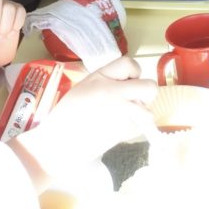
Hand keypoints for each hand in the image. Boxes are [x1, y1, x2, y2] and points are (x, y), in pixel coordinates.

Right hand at [15, 56, 158, 181]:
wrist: (59, 144)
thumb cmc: (68, 116)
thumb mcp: (85, 87)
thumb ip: (108, 81)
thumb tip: (130, 83)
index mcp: (100, 77)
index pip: (130, 64)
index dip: (133, 73)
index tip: (126, 82)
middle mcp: (115, 91)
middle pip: (149, 86)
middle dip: (145, 94)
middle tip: (131, 101)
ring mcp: (123, 111)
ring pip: (147, 109)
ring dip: (139, 113)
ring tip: (119, 118)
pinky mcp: (126, 131)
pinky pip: (141, 126)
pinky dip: (133, 128)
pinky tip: (115, 130)